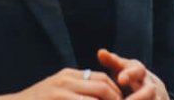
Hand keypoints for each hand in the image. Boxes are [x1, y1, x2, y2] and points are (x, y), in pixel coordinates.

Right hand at [0, 67, 124, 99]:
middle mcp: (66, 80)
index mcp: (68, 75)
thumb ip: (75, 90)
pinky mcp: (57, 99)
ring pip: (96, 95)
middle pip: (102, 85)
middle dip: (116, 99)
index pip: (101, 78)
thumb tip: (97, 94)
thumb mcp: (56, 91)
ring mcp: (60, 91)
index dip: (115, 91)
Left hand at [98, 49, 168, 99]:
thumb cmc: (133, 81)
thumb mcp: (125, 70)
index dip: (130, 74)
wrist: (155, 95)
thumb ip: (113, 62)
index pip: (138, 70)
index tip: (121, 79)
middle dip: (138, 97)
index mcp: (142, 74)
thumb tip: (100, 52)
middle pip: (149, 91)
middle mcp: (152, 86)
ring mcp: (157, 98)